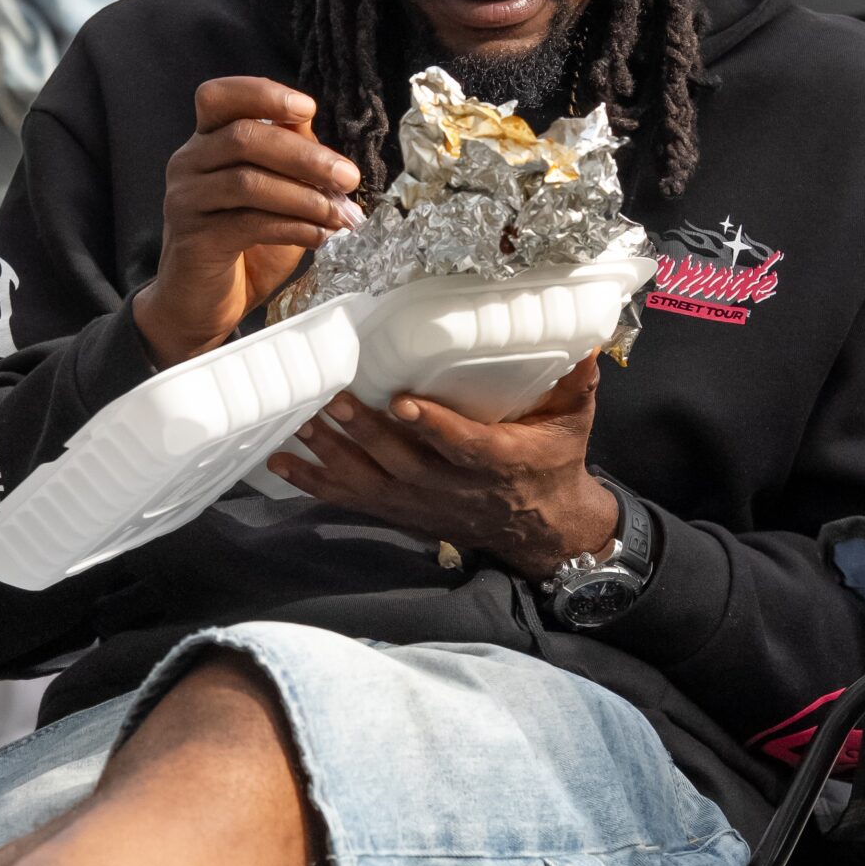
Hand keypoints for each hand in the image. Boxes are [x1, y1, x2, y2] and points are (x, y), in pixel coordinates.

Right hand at [132, 78, 360, 367]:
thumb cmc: (241, 244)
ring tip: (341, 215)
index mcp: (206, 141)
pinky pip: (248, 223)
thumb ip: (290, 166)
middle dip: (304, 156)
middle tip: (347, 177)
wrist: (200, 304)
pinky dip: (293, 227)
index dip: (262, 94)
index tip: (307, 108)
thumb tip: (331, 152)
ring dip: (305, 197)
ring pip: (247, 181)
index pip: (220, 96)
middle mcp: (188, 162)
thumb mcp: (272, 196)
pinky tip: (319, 236)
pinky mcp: (193, 238)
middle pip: (243, 136)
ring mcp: (185, 199)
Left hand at [264, 359, 618, 576]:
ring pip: (370, 481)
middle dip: (365, 432)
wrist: (541, 529)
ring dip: (332, 453)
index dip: (433, 426)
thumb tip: (584, 336)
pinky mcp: (401, 511)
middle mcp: (453, 487)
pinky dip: (314, 481)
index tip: (403, 402)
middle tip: (333, 398)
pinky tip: (280, 461)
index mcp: (498, 460)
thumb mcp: (574, 423)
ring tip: (299, 421)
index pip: (462, 445)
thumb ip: (575, 382)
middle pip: (403, 462)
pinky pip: (352, 499)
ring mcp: (422, 502)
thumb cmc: (553, 463)